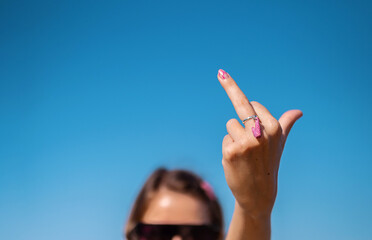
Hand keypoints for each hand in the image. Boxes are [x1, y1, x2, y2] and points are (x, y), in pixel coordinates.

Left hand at [217, 69, 302, 217]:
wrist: (259, 193)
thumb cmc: (269, 163)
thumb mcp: (280, 143)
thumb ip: (286, 124)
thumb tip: (298, 111)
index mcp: (275, 127)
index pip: (254, 105)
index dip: (251, 112)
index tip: (242, 99)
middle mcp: (261, 133)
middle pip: (241, 107)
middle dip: (230, 85)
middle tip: (221, 72)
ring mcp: (245, 142)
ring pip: (230, 125)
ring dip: (235, 136)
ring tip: (245, 154)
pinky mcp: (230, 151)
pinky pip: (225, 138)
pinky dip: (229, 147)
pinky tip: (238, 161)